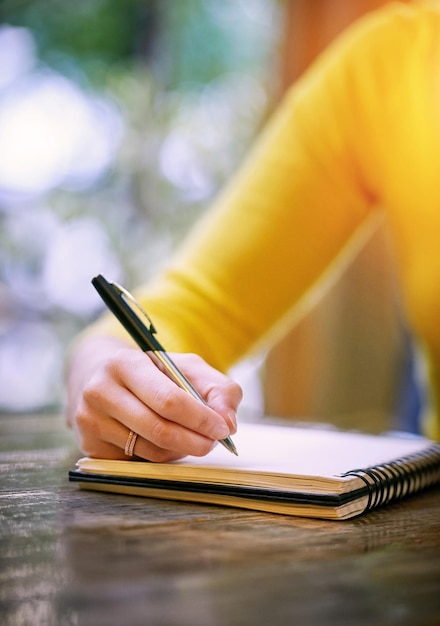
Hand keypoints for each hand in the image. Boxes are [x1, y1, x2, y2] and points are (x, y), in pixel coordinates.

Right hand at [65, 336, 240, 461]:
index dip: (200, 418)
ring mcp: (90, 421)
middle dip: (195, 440)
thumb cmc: (152, 373)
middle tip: (215, 442)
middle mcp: (100, 392)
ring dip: (181, 450)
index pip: (168, 399)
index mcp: (124, 364)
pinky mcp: (90, 447)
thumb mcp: (186, 368)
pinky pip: (138, 462)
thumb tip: (228, 423)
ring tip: (192, 437)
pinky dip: (162, 456)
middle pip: (158, 430)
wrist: (101, 378)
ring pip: (151, 451)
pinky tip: (165, 441)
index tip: (222, 428)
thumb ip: (218, 389)